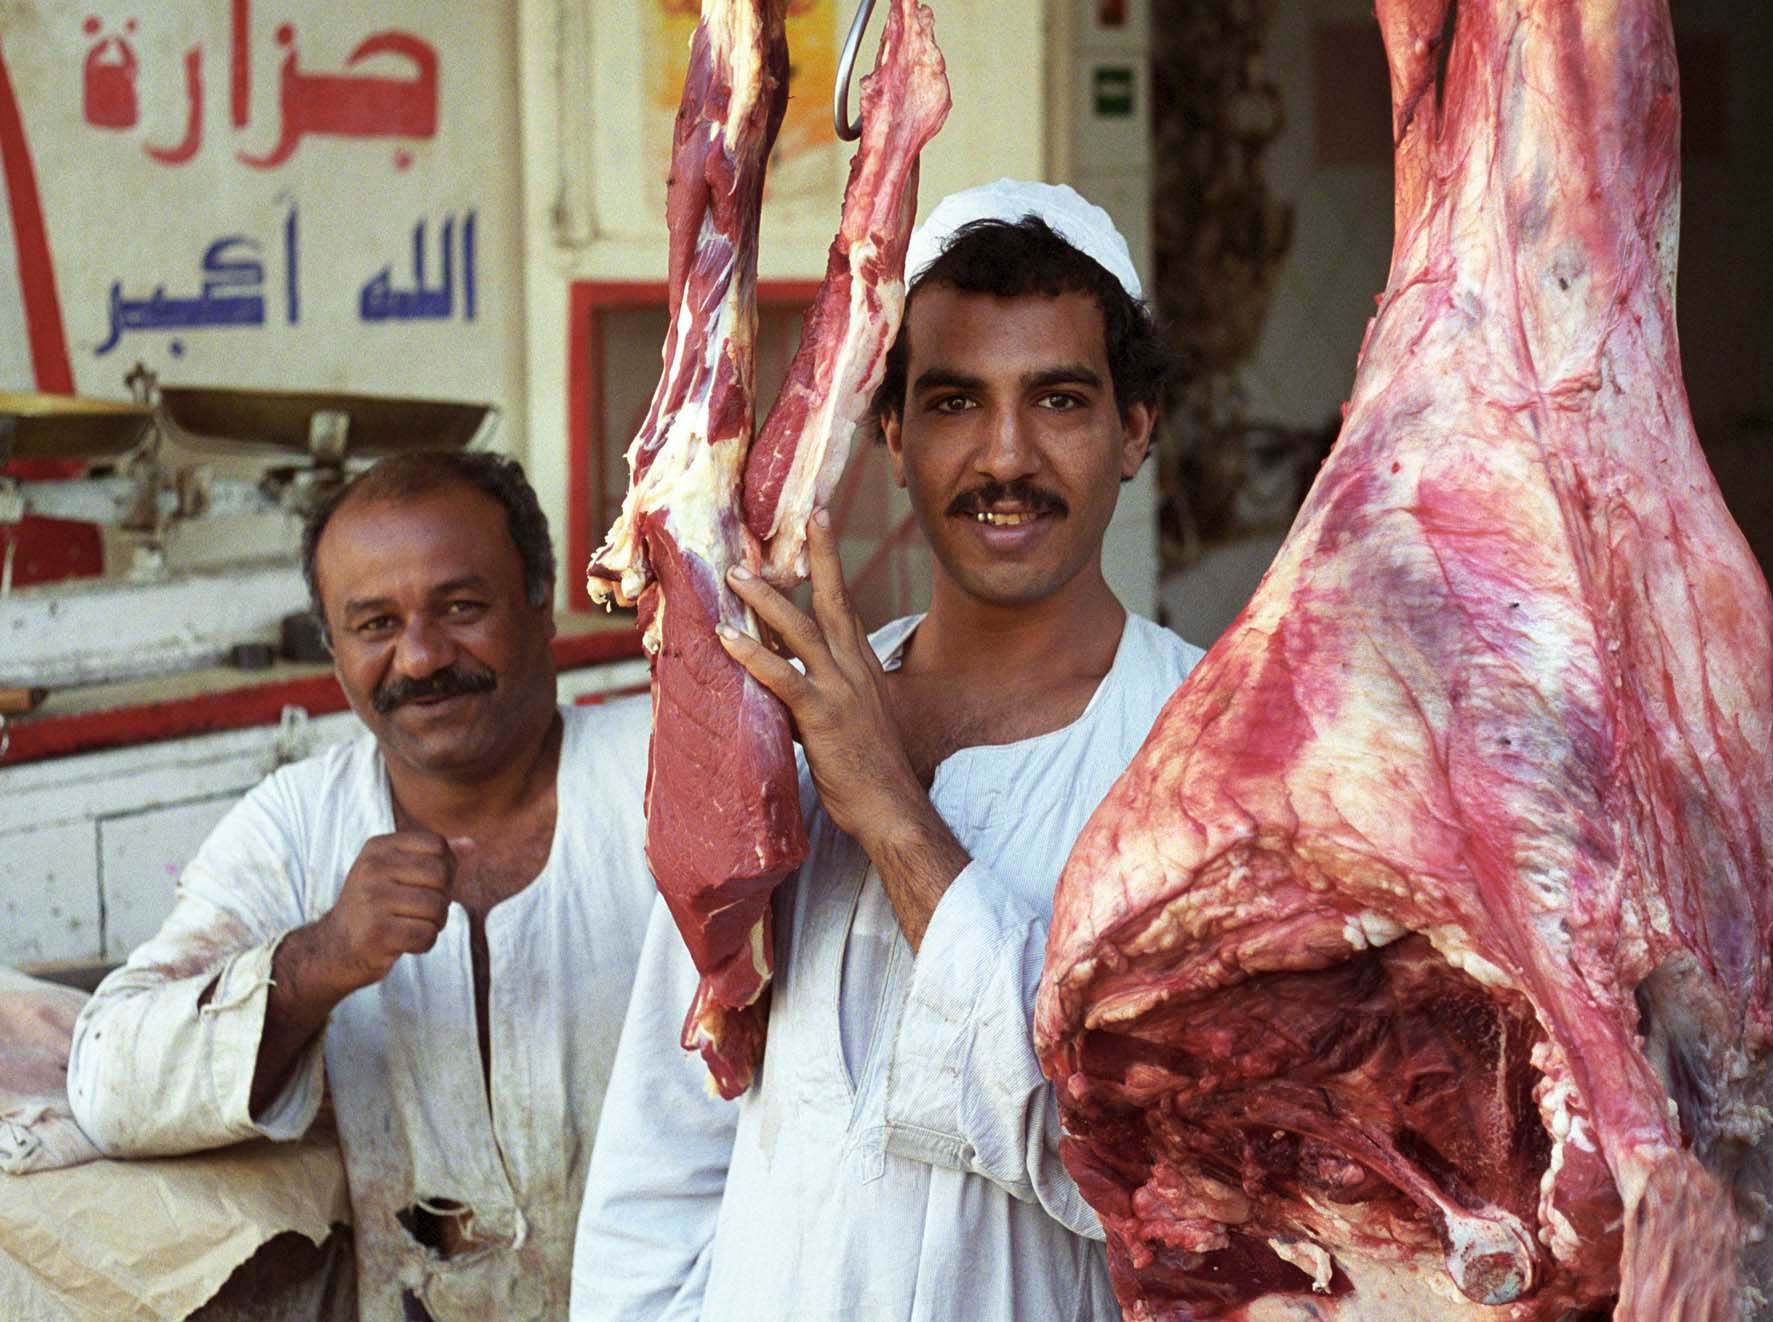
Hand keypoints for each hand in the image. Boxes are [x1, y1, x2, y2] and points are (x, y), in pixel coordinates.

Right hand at [250, 830, 462, 1115]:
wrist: (334, 949)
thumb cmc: (374, 907)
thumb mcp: (396, 872)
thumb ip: (434, 857)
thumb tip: (472, 845)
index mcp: (378, 847)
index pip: (438, 845)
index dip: (445, 868)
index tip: (428, 885)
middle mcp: (372, 869)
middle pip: (442, 875)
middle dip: (442, 897)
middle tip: (421, 910)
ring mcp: (372, 900)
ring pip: (438, 908)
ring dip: (433, 924)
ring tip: (410, 925)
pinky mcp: (377, 933)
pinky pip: (427, 936)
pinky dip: (423, 943)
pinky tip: (404, 942)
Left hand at [718, 509, 921, 849]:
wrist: (891, 807)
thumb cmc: (871, 771)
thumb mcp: (852, 719)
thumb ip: (819, 693)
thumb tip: (785, 680)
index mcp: (864, 667)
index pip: (845, 604)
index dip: (830, 564)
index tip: (819, 523)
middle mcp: (855, 669)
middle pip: (833, 600)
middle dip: (817, 555)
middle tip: (801, 518)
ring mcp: (840, 690)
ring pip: (801, 631)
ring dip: (766, 601)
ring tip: (734, 577)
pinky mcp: (823, 717)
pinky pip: (783, 678)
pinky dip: (754, 656)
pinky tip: (728, 640)